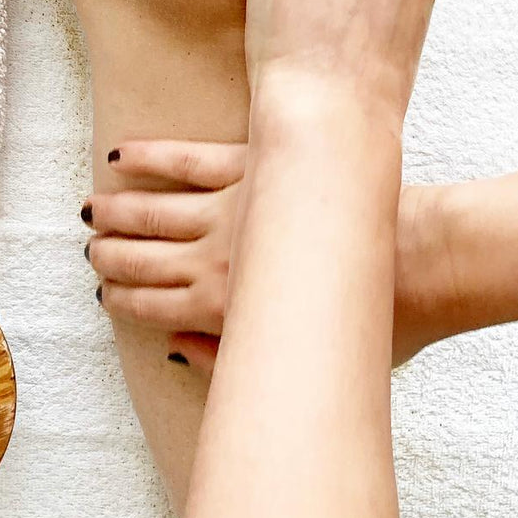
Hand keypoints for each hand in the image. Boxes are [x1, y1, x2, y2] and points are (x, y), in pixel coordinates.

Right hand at [85, 139, 452, 366]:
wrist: (428, 262)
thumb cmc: (376, 320)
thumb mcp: (305, 362)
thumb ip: (231, 359)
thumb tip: (178, 350)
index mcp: (226, 310)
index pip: (152, 306)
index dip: (122, 301)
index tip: (103, 296)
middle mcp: (217, 260)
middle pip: (142, 258)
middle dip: (108, 258)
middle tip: (90, 254)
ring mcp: (233, 210)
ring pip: (151, 210)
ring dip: (115, 212)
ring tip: (92, 212)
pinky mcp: (254, 168)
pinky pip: (185, 159)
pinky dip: (148, 157)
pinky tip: (120, 155)